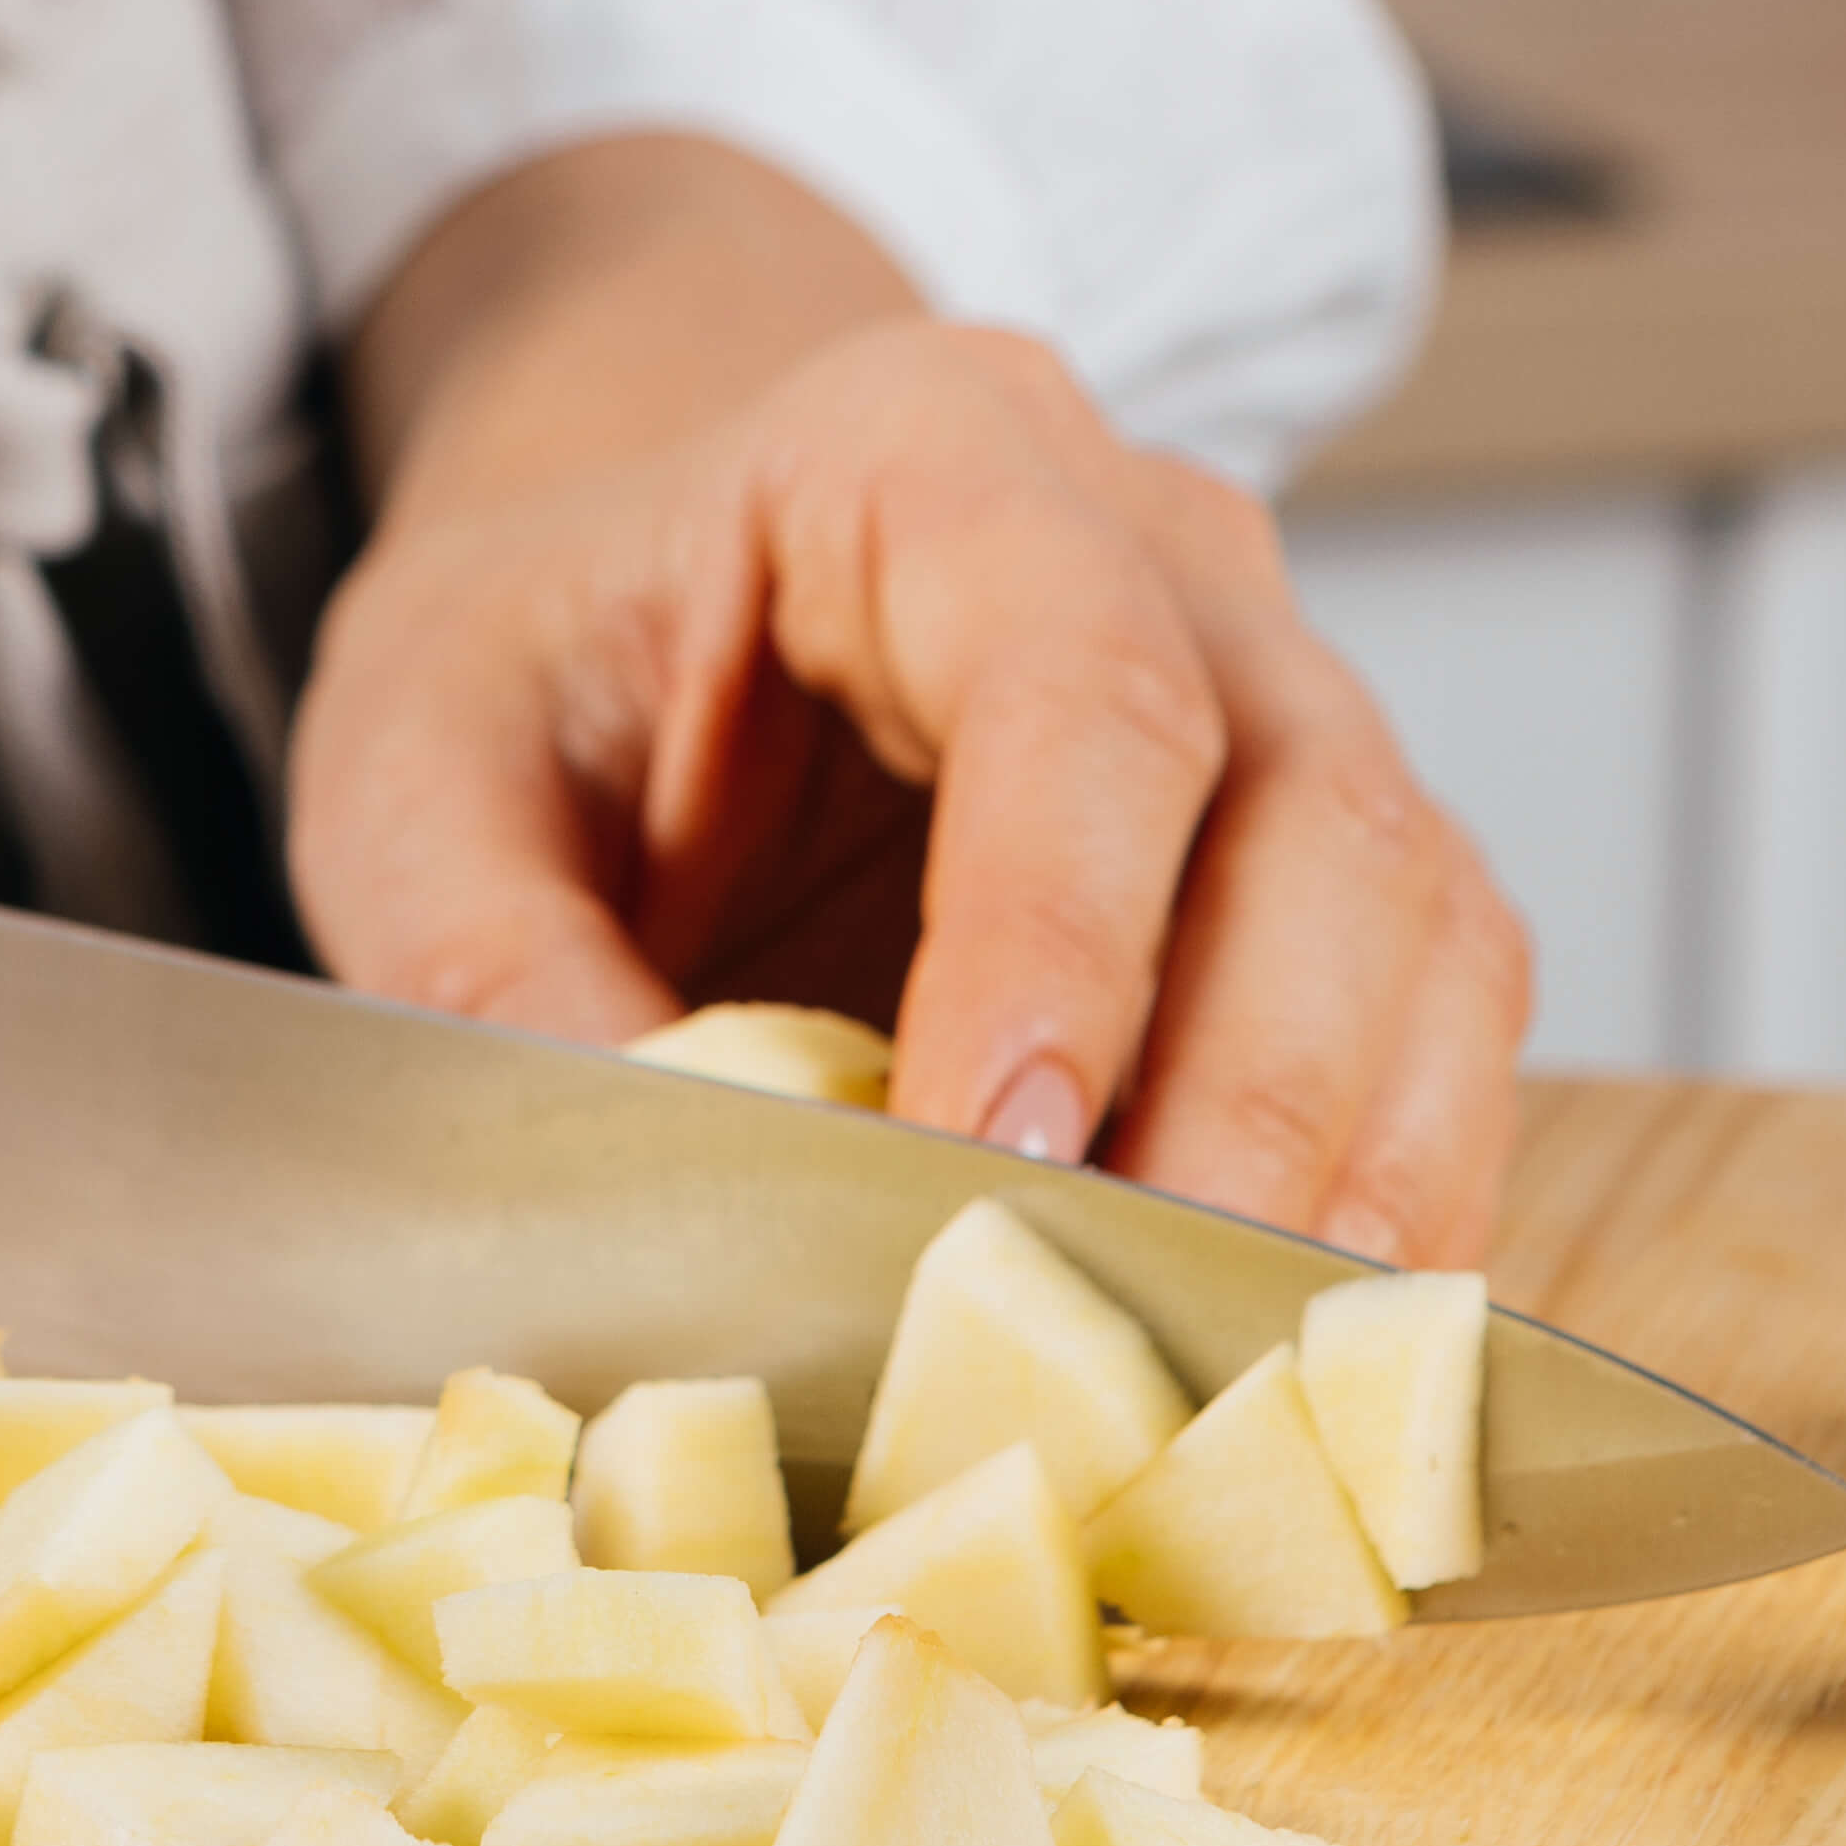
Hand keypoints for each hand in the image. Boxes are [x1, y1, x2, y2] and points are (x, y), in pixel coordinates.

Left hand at [291, 141, 1521, 1263]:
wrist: (634, 591)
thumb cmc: (540, 660)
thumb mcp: (412, 765)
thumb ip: (487, 959)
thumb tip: (638, 1188)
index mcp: (934, 454)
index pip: (1079, 687)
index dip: (1066, 936)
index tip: (1001, 1158)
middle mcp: (1168, 548)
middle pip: (1319, 815)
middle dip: (1251, 1106)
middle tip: (1145, 1336)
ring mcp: (1283, 695)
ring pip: (1427, 927)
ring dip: (1361, 1176)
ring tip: (1245, 1390)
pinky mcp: (1325, 861)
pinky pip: (1433, 1020)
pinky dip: (1387, 1196)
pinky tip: (1288, 1358)